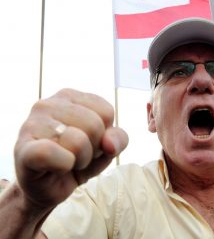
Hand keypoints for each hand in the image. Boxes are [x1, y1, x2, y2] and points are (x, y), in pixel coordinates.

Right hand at [13, 89, 127, 210]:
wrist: (48, 189)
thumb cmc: (77, 161)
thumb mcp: (106, 148)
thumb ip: (118, 139)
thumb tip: (109, 143)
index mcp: (69, 96)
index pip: (106, 111)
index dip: (104, 134)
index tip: (88, 142)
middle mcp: (47, 104)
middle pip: (94, 125)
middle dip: (93, 149)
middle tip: (76, 156)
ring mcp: (31, 125)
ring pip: (78, 141)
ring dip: (79, 160)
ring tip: (65, 162)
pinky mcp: (22, 149)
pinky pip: (50, 153)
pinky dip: (62, 166)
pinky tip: (54, 168)